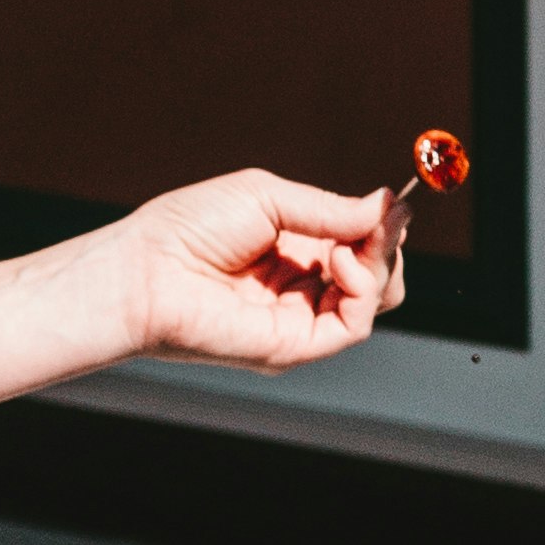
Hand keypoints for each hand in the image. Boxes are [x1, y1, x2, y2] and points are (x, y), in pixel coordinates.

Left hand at [116, 171, 401, 371]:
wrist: (148, 271)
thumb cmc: (191, 228)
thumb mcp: (267, 198)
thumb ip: (329, 208)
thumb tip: (389, 207)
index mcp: (294, 248)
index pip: (359, 243)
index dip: (381, 225)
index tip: (396, 204)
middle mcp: (301, 285)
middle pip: (376, 275)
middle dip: (388, 246)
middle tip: (380, 224)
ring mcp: (299, 318)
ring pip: (374, 300)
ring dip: (379, 265)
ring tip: (349, 247)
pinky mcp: (295, 346)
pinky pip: (354, 326)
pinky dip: (363, 291)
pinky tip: (341, 263)